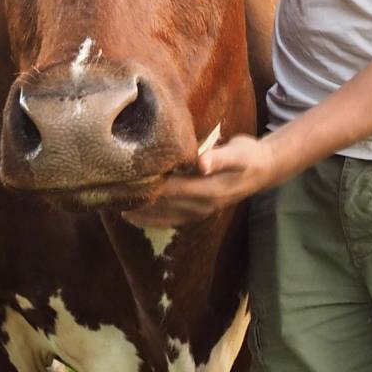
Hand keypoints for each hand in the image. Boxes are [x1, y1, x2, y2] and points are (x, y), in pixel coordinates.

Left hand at [123, 135, 275, 227]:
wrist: (263, 170)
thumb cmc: (248, 154)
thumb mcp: (238, 151)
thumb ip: (219, 157)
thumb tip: (202, 162)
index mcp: (208, 190)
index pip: (169, 190)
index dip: (146, 187)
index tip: (123, 181)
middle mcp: (201, 206)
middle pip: (161, 205)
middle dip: (136, 200)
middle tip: (107, 192)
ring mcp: (199, 213)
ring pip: (161, 216)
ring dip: (138, 211)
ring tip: (112, 204)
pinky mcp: (198, 213)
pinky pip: (169, 220)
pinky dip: (149, 219)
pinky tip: (132, 216)